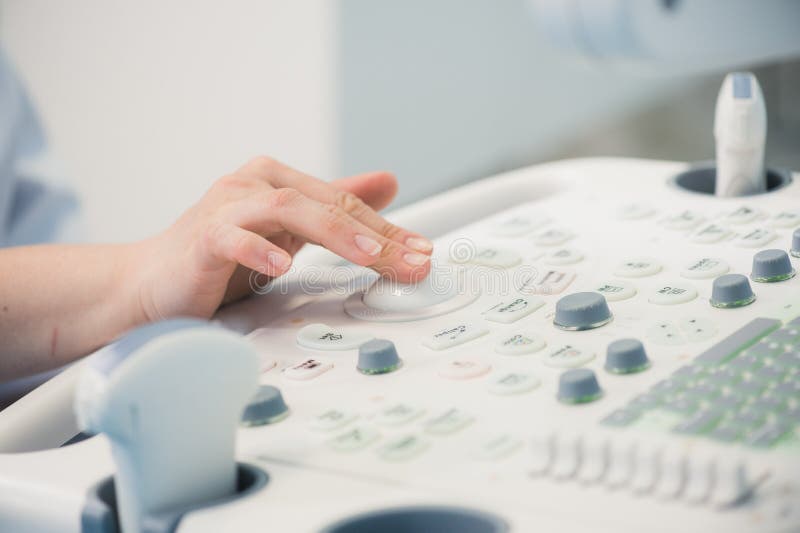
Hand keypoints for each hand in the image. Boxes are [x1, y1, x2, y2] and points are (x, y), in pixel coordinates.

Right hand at [133, 157, 433, 320]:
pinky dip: (259, 250)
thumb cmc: (219, 256)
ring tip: (368, 256)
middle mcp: (253, 185)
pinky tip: (283, 266)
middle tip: (412, 259)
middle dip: (375, 235)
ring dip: (333, 232)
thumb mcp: (289, 231)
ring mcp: (226, 208)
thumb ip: (335, 208)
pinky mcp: (200, 239)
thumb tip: (388, 181)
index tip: (423, 252)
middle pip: (325, 204)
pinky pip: (231, 239)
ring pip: (287, 209)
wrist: (150, 283)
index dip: (388, 229)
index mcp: (278, 181)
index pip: (344, 203)